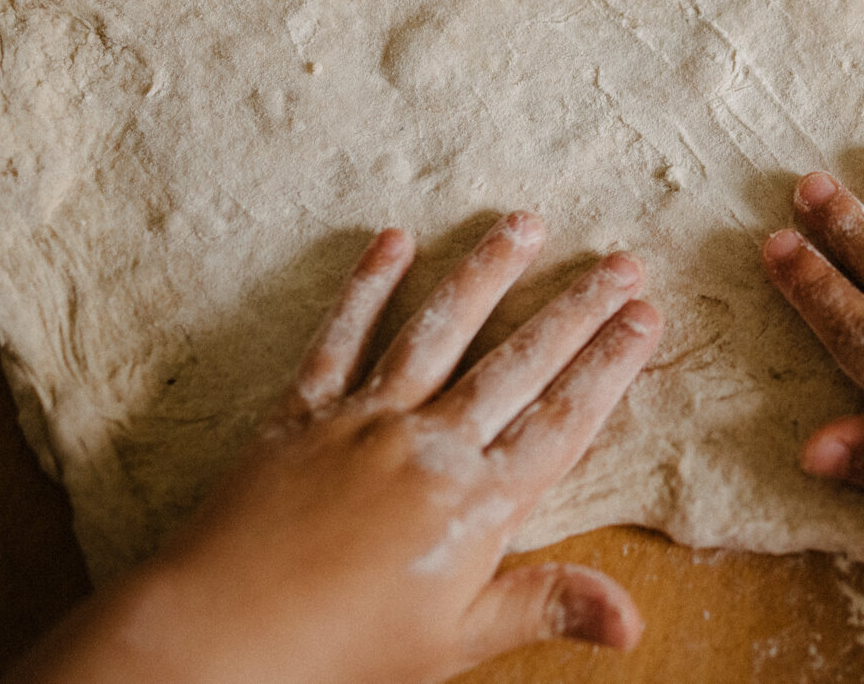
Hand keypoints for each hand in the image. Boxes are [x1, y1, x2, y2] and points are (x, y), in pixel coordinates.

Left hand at [6, 212, 664, 683]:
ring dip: (486, 273)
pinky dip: (367, 286)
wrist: (217, 637)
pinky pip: (341, 337)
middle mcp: (431, 444)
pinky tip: (393, 241)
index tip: (646, 316)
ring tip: (525, 223)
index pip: (562, 420)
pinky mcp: (304, 412)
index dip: (609, 365)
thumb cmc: (339, 652)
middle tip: (623, 260)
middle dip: (577, 307)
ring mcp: (366, 419)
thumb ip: (542, 606)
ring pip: (439, 330)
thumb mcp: (455, 643)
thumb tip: (634, 621)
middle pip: (518, 362)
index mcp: (476, 504)